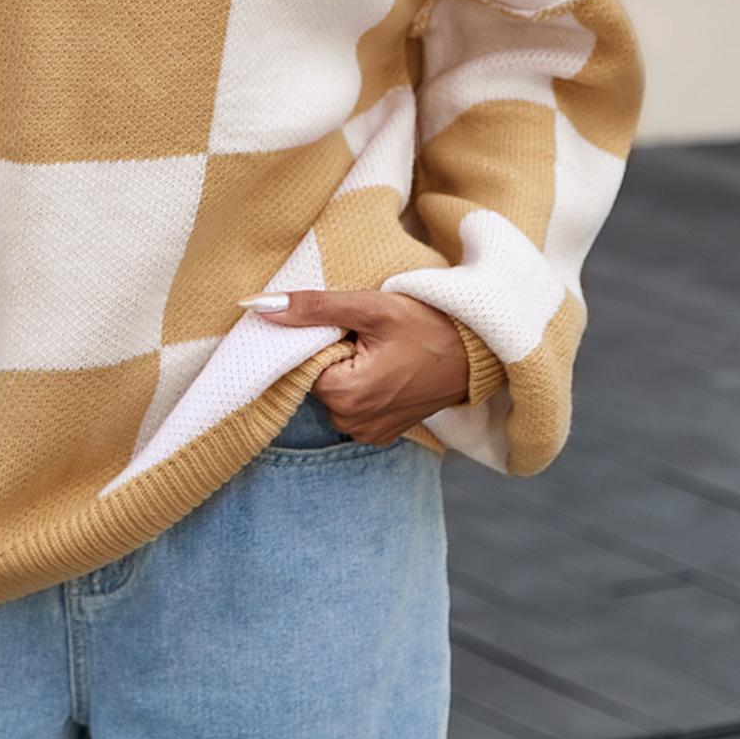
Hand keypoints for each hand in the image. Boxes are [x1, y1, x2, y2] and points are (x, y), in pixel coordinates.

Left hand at [244, 289, 469, 444]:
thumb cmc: (431, 326)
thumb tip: (257, 305)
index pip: (303, 361)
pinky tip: (390, 368)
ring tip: (385, 352)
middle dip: (335, 353)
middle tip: (372, 337)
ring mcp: (369, 433)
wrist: (482, 353)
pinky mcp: (383, 433)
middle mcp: (351, 424)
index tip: (353, 328)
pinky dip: (363, 385)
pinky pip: (354, 405)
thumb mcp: (370, 308)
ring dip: (349, 368)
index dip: (323, 338)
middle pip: (317, 377)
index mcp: (343, 396)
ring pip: (334, 390)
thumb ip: (313, 307)